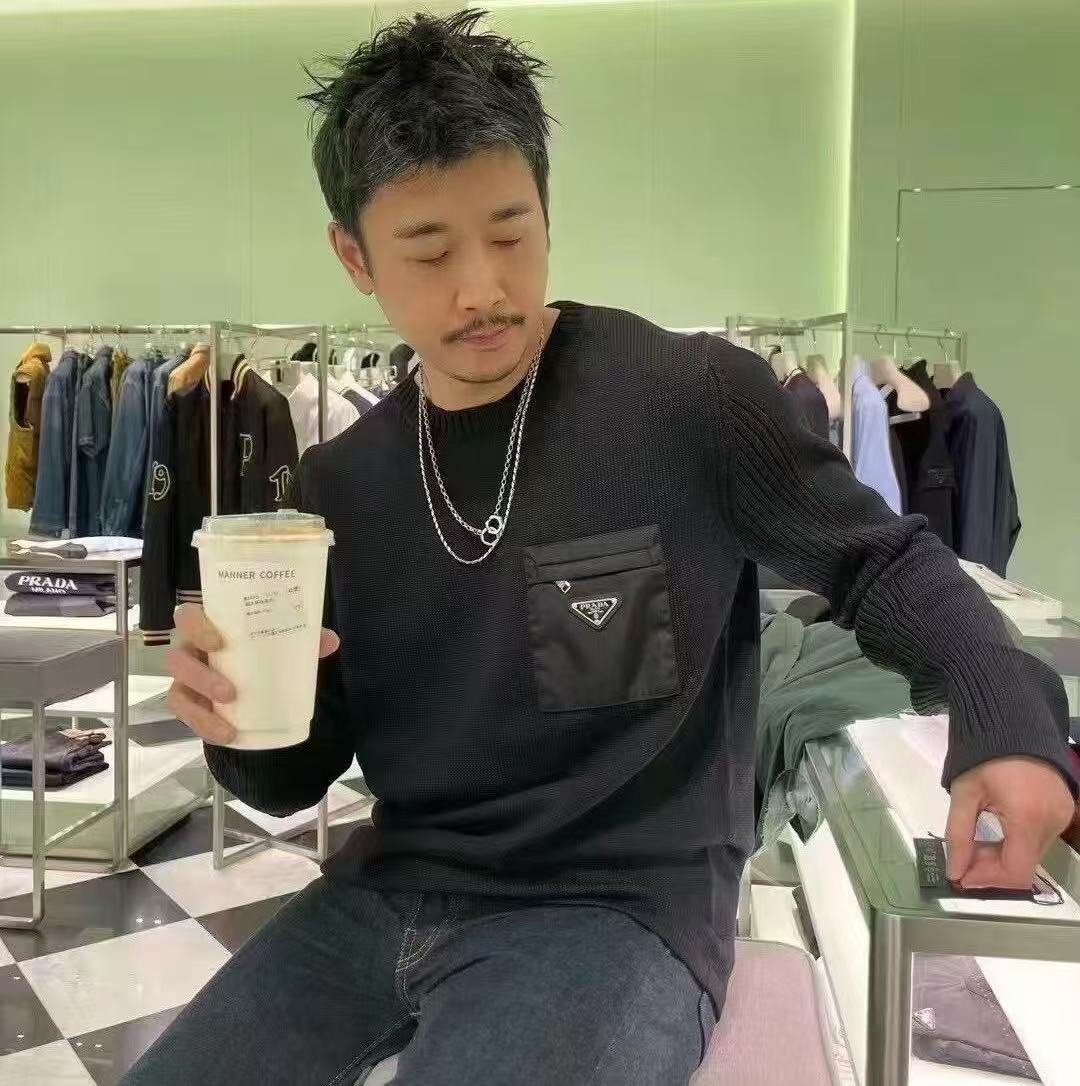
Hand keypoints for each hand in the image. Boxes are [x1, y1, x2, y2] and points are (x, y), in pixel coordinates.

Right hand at [164, 603, 340, 745]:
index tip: (218, 642)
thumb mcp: (282, 642)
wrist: (255, 675)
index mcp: (208, 627)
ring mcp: (186, 679)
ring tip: (229, 721)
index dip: (196, 627)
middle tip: (229, 692)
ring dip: (200, 709)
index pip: (187, 617)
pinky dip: (204, 727)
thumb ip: (304, 638)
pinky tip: (227, 735)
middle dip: (199, 676)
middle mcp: (190, 650)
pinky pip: (186, 717)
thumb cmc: (260, 649)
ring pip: (176, 691)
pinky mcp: (189, 704)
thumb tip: (330, 641)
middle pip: (175, 658)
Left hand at [945, 756, 1074, 888]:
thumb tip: (955, 871)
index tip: (962, 877)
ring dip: (1003, 857)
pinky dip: (1016, 843)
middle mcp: (1053, 822)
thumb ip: (959, 835)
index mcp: (1027, 817)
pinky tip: (996, 833)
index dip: (987, 881)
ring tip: (976, 845)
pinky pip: (1040, 839)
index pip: (1015, 872)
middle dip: (991, 869)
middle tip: (963, 860)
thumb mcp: (964, 794)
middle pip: (1024, 866)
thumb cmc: (984, 756)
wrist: (1013, 723)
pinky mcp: (1065, 811)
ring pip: (1032, 855)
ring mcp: (1063, 817)